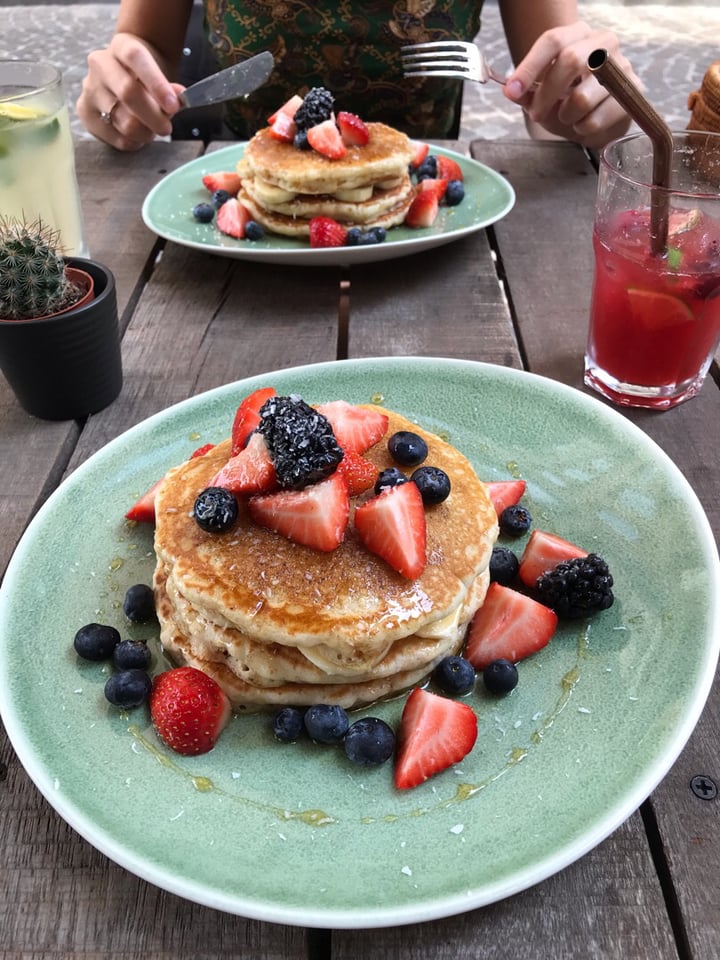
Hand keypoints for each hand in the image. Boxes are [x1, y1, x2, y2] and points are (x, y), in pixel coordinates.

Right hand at [76, 33, 183, 149]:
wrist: (123, 75)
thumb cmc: (145, 76)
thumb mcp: (160, 74)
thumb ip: (170, 89)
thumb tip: (179, 99)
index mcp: (121, 47)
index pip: (135, 58)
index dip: (156, 83)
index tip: (174, 106)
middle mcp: (100, 65)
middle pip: (128, 93)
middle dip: (153, 117)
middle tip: (166, 128)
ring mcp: (90, 90)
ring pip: (124, 122)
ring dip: (145, 133)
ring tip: (151, 130)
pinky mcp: (85, 113)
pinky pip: (116, 138)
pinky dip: (134, 142)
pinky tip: (138, 135)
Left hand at [502, 22, 638, 148]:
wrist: (600, 122)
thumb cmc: (569, 102)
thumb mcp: (542, 96)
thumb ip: (525, 92)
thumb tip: (511, 90)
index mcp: (578, 35)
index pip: (552, 41)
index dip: (529, 67)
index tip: (512, 90)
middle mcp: (603, 43)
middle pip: (570, 60)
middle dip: (546, 94)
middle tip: (535, 114)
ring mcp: (622, 67)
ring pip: (582, 97)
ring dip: (565, 116)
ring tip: (567, 117)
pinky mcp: (632, 94)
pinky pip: (595, 119)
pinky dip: (582, 128)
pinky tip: (584, 124)